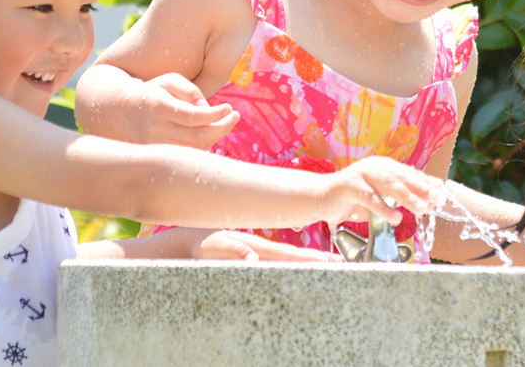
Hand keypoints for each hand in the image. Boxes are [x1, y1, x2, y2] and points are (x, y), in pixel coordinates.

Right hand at [130, 73, 238, 147]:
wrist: (123, 111)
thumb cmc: (154, 91)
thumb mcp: (170, 81)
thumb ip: (191, 91)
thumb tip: (208, 110)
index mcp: (158, 106)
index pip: (192, 116)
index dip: (215, 115)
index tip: (229, 108)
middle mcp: (155, 128)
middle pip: (196, 136)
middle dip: (221, 128)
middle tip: (235, 117)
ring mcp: (154, 145)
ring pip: (194, 148)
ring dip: (215, 137)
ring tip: (226, 123)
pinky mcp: (158, 155)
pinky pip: (187, 154)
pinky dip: (204, 145)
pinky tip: (211, 132)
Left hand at [191, 230, 338, 261]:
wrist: (181, 245)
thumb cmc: (197, 245)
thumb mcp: (211, 247)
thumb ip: (232, 251)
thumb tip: (254, 259)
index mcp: (257, 247)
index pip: (291, 255)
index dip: (313, 259)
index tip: (334, 261)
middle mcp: (259, 253)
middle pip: (294, 260)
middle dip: (318, 263)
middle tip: (343, 267)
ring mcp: (255, 258)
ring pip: (285, 265)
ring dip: (305, 269)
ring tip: (327, 272)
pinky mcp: (247, 265)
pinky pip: (271, 271)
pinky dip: (287, 272)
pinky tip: (295, 280)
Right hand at [317, 157, 442, 226]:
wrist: (321, 197)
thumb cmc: (354, 197)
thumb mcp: (379, 194)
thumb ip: (399, 195)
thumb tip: (427, 201)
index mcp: (383, 165)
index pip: (408, 172)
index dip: (425, 182)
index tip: (441, 191)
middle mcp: (373, 166)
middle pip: (401, 177)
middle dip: (421, 188)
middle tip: (435, 199)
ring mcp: (361, 175)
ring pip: (388, 185)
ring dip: (407, 198)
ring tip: (421, 210)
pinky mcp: (349, 187)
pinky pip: (370, 199)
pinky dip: (384, 209)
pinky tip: (395, 218)